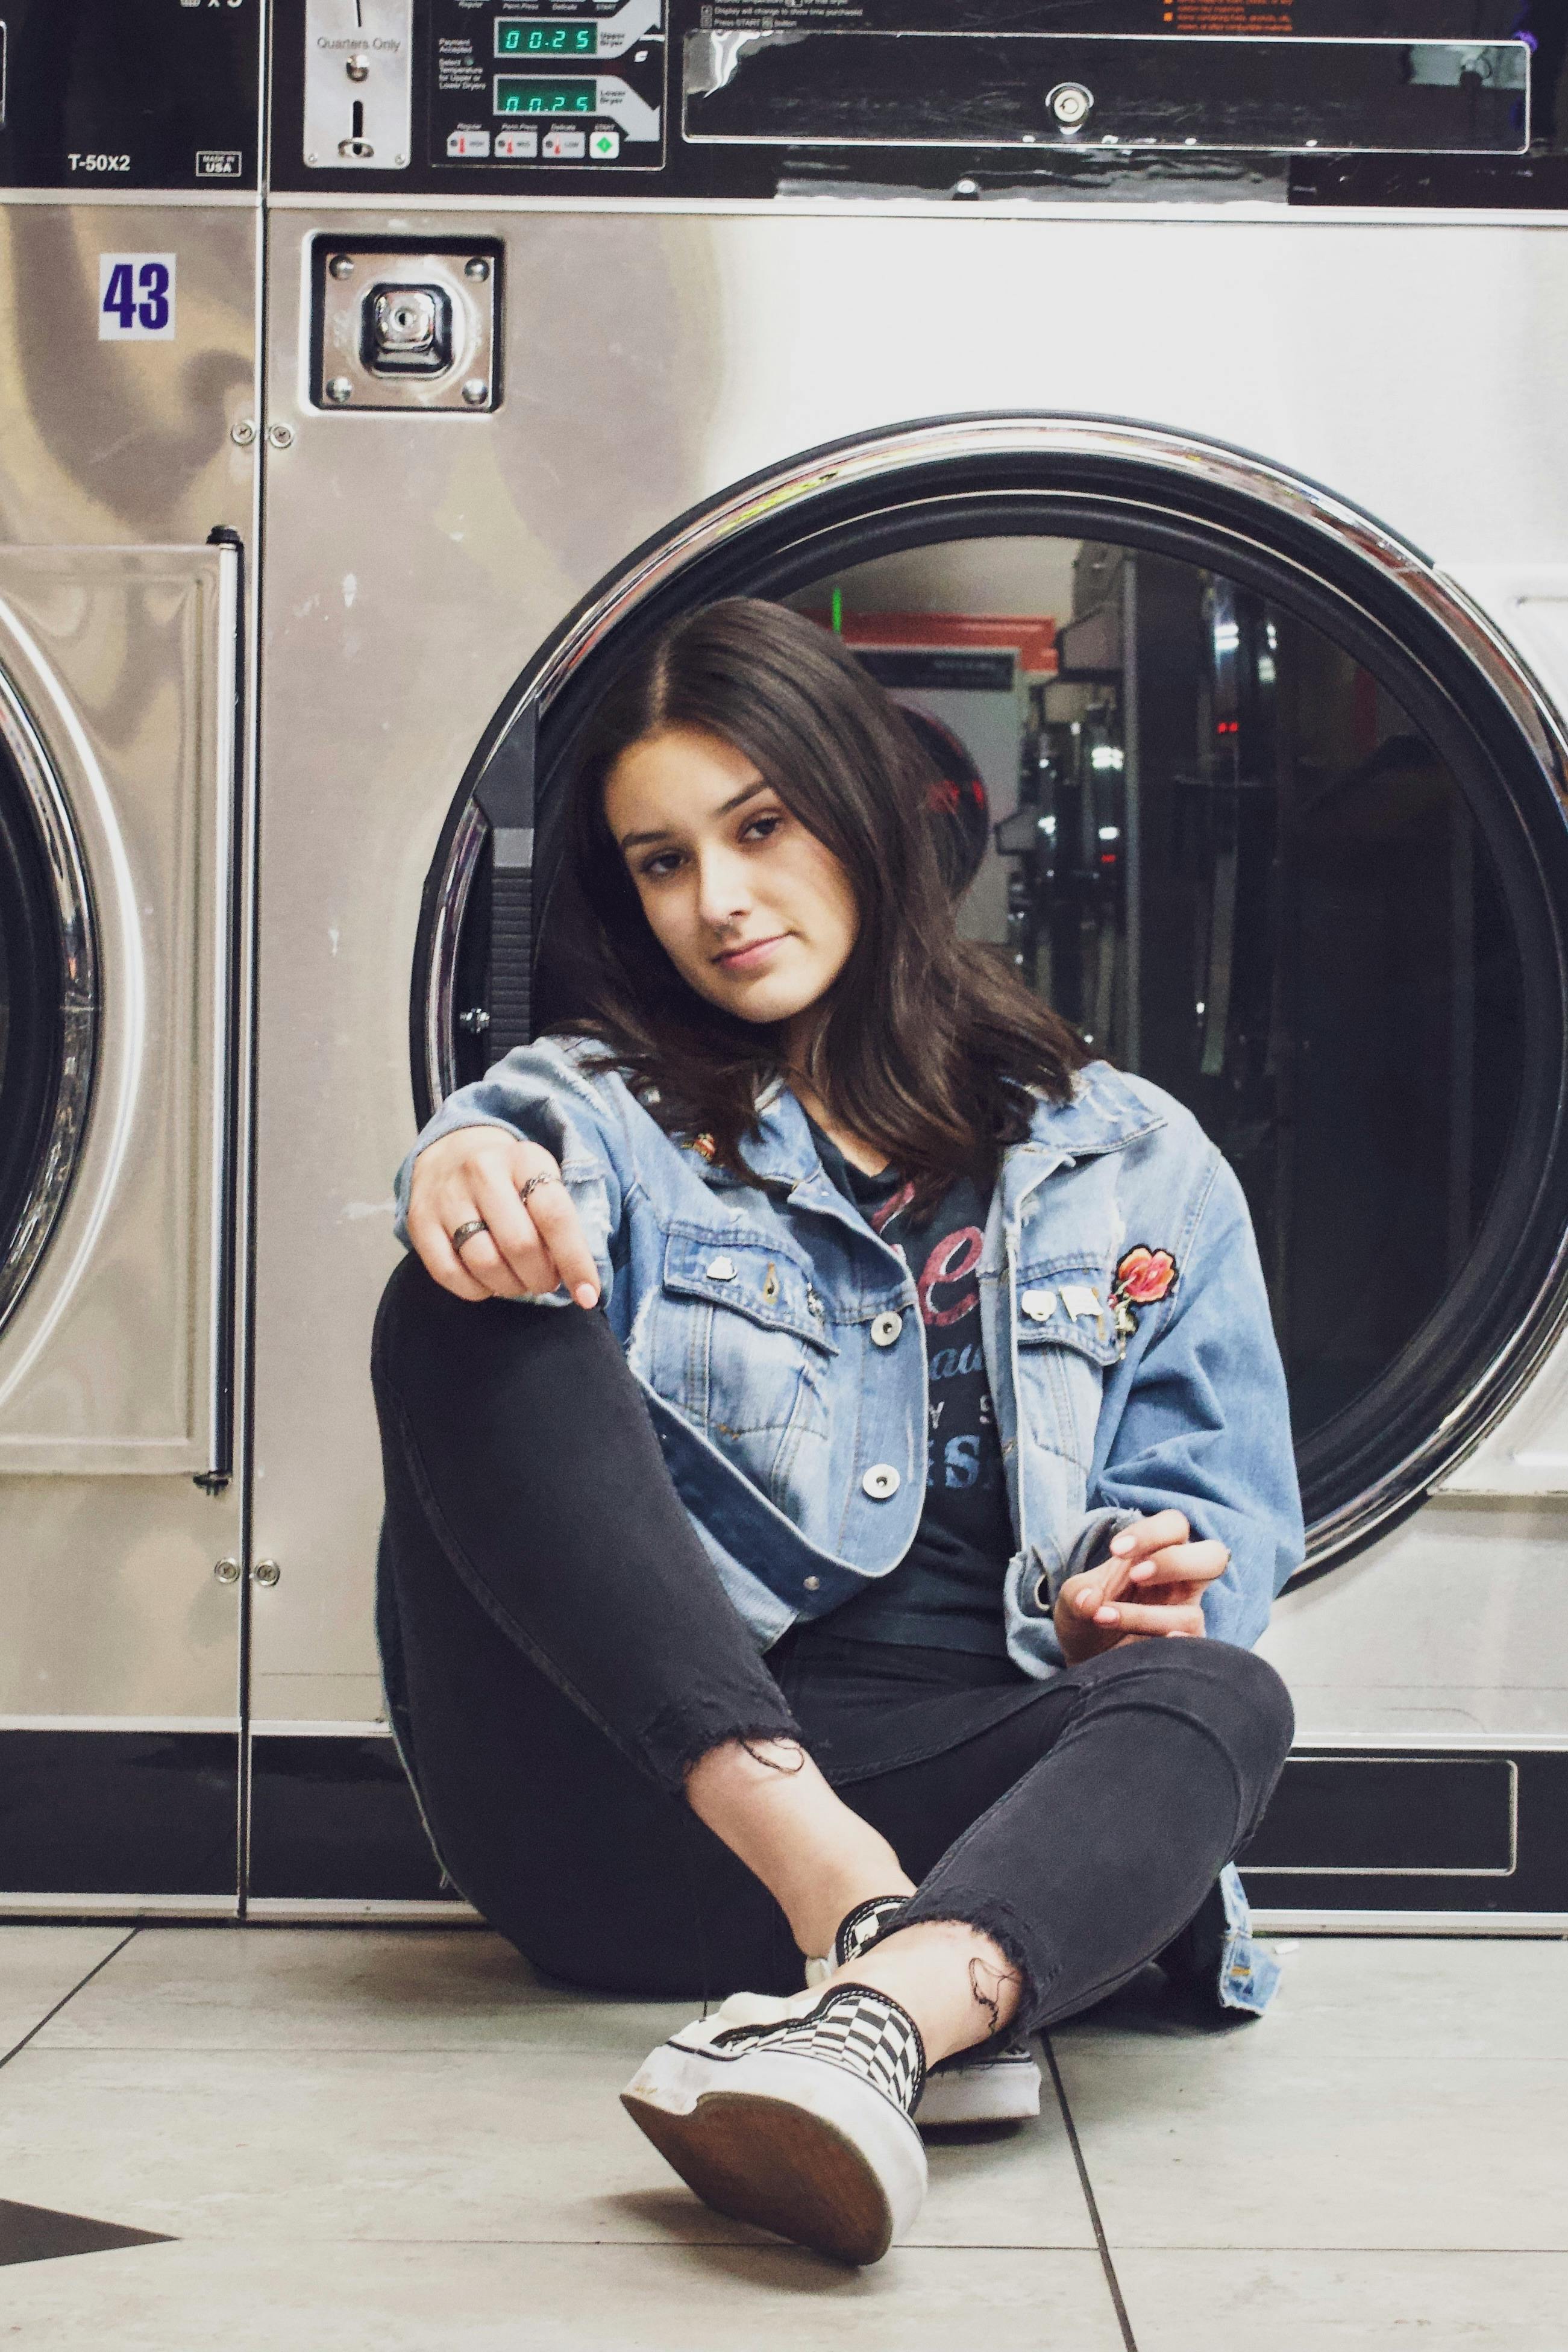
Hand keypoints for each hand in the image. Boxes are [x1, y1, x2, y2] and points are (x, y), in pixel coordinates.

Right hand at [405, 1127, 600, 1307]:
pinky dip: (476, 1290)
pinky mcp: (420, 1222)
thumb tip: (581, 1279)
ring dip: (511, 1286)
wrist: (451, 1153)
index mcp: (523, 1159)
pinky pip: (449, 1274)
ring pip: (484, 1263)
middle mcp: (482, 1172)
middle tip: (546, 1281)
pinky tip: (488, 1282)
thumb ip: (562, 1220)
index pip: (555, 1215)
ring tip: (519, 1282)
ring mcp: (447, 1197)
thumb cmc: (512, 1178)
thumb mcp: (543, 1180)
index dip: (576, 1261)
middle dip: (541, 1277)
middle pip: (520, 1245)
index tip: (589, 1294)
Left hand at [1054, 1510, 1228, 1665]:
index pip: (1174, 1526)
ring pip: (1191, 1612)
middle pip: (1212, 1557)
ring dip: (1145, 1615)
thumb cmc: (1086, 1619)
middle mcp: (1180, 1583)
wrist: (1083, 1662)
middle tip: (1136, 1575)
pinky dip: (1173, 1644)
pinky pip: (1192, 1647)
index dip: (1151, 1533)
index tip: (1115, 1550)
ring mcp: (1184, 1618)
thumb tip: (1089, 1601)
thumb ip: (1078, 1594)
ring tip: (1103, 1617)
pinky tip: (1150, 1643)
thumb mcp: (1073, 1601)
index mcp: (1157, 1555)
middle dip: (1174, 1562)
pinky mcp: (1183, 1651)